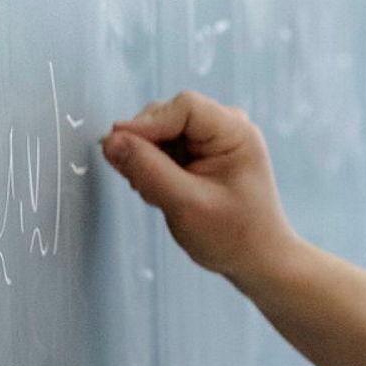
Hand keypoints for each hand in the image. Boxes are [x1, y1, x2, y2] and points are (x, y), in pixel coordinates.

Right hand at [103, 92, 294, 281]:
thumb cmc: (233, 235)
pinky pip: (162, 147)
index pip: (183, 107)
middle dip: (145, 146)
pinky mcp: (199, 152)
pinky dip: (153, 168)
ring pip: (159, 132)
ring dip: (147, 160)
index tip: (116, 146)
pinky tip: (163, 193)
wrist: (255, 258)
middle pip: (167, 115)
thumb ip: (148, 171)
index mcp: (235, 132)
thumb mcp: (186, 205)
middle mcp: (225, 127)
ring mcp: (212, 138)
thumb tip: (110, 141)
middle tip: (141, 183)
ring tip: (159, 195)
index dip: (146, 123)